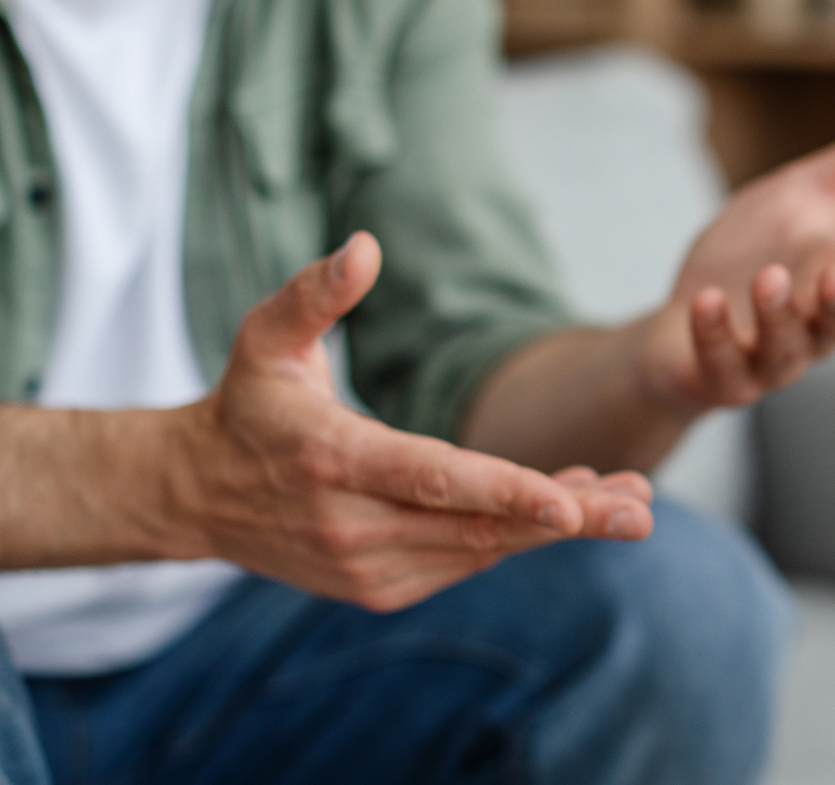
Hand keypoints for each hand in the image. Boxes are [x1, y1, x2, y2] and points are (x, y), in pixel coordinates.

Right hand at [165, 233, 653, 611]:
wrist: (194, 495)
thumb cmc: (248, 403)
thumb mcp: (266, 338)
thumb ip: (315, 293)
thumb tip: (366, 244)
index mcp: (332, 461)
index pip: (433, 480)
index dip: (507, 492)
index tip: (573, 503)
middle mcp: (350, 526)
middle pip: (477, 526)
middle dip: (566, 518)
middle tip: (640, 507)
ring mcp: (365, 568)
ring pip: (481, 550)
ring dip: (555, 529)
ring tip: (629, 502)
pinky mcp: (379, 589)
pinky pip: (465, 561)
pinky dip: (516, 538)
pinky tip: (568, 508)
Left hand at [638, 84, 834, 411]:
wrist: (690, 315)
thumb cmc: (760, 252)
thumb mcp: (811, 192)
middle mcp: (814, 324)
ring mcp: (768, 357)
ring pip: (785, 348)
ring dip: (778, 316)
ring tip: (770, 277)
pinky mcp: (720, 374)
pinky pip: (721, 362)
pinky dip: (713, 334)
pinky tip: (706, 301)